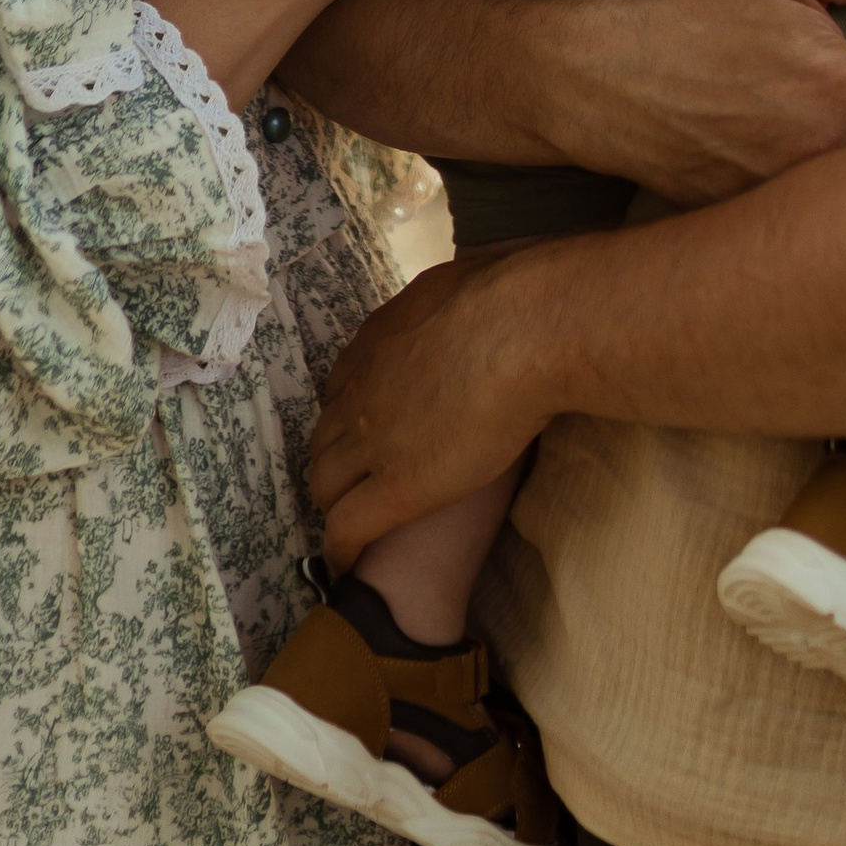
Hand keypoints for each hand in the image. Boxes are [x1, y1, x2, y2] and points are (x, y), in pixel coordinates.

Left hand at [309, 251, 557, 566]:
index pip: (343, 386)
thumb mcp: (467, 282)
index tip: (366, 427)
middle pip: (324, 438)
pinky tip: (345, 563)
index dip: (350, 412)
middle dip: (333, 460)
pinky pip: (349, 527)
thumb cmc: (513, 296)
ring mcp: (372, 442)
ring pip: (326, 485)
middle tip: (354, 480)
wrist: (521, 330)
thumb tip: (477, 291)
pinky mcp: (396, 488)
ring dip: (334, 503)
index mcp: (376, 343)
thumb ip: (455, 301)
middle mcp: (361, 392)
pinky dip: (341, 547)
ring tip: (348, 522)